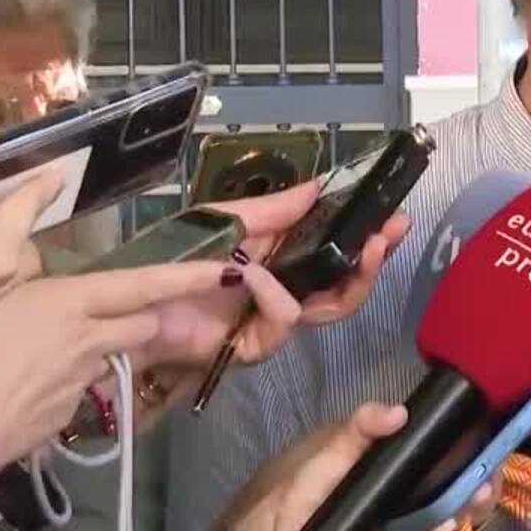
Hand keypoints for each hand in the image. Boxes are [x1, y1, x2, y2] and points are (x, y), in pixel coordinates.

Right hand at [0, 260, 234, 477]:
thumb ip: (19, 275)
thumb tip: (32, 259)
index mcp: (74, 301)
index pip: (144, 284)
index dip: (186, 277)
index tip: (223, 270)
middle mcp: (92, 337)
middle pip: (144, 324)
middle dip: (143, 319)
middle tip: (114, 316)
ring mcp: (87, 377)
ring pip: (118, 355)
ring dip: (108, 350)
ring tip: (59, 352)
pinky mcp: (77, 409)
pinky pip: (89, 385)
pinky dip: (76, 380)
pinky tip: (37, 384)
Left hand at [131, 183, 410, 376]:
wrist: (136, 301)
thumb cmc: (178, 259)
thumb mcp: (230, 220)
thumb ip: (276, 208)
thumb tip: (320, 185)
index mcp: (283, 259)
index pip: (335, 251)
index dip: (366, 237)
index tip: (393, 217)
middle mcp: (288, 290)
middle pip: (346, 284)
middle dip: (376, 259)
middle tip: (394, 232)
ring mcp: (276, 321)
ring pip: (333, 308)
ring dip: (354, 277)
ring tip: (369, 248)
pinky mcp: (259, 345)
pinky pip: (285, 319)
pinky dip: (272, 294)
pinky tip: (255, 276)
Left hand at [225, 402, 488, 530]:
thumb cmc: (307, 484)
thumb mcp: (334, 447)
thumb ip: (362, 427)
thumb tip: (399, 412)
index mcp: (407, 466)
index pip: (455, 457)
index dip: (480, 451)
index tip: (495, 444)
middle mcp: (415, 498)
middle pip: (462, 491)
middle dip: (484, 483)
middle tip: (489, 476)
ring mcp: (406, 529)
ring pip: (450, 521)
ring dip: (468, 510)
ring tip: (475, 499)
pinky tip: (442, 528)